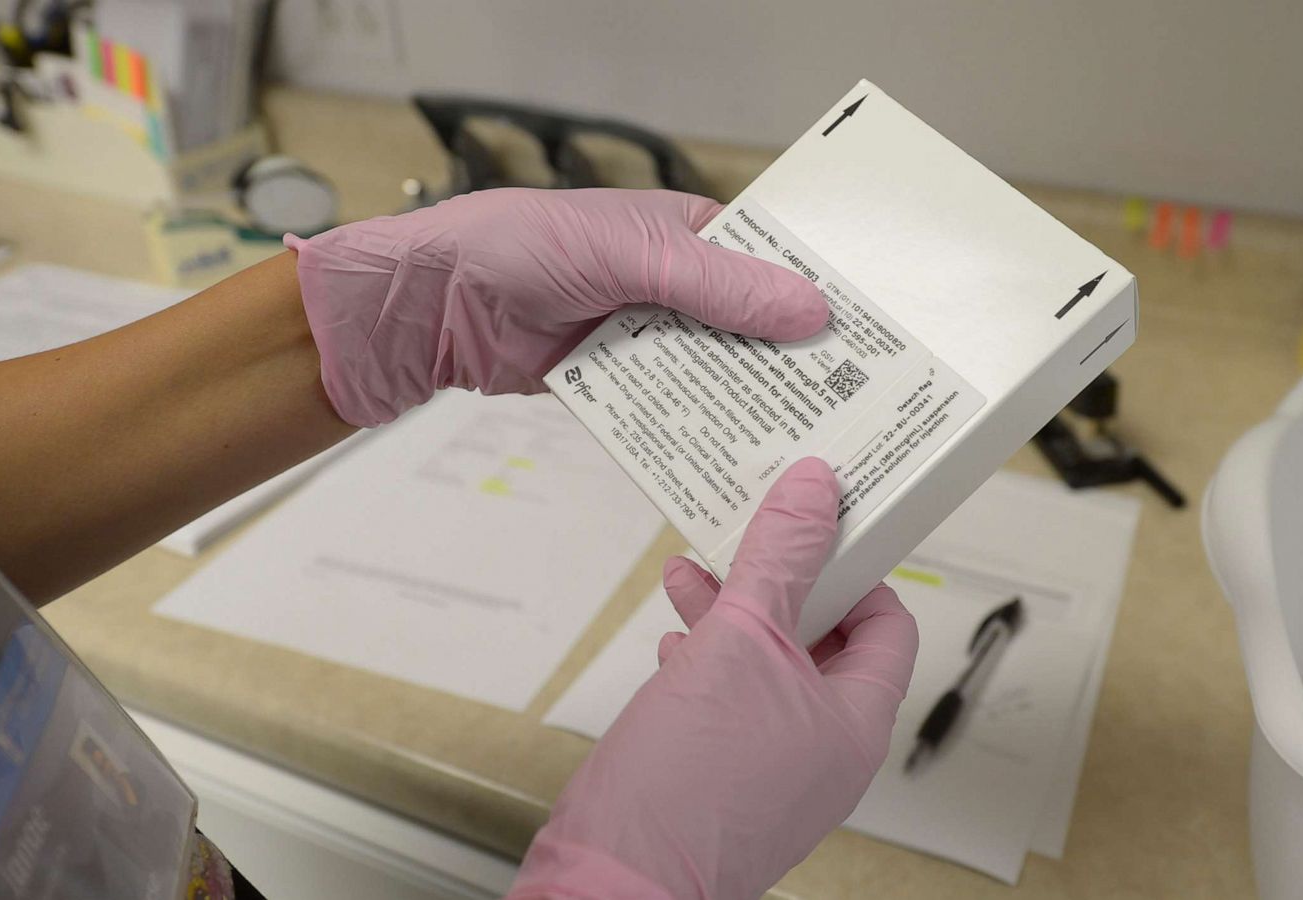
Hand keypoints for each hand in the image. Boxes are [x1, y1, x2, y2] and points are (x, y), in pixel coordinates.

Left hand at [288, 188, 827, 426]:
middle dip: (792, 360)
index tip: (869, 335)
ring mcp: (648, 337)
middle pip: (752, 325)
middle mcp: (677, 284)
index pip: (771, 261)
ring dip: (751, 401)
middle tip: (856, 401)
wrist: (434, 306)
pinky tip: (742, 458)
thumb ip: (717, 287)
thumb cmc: (523, 247)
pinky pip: (672, 408)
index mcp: (688, 233)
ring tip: (814, 439)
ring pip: (717, 372)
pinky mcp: (620, 383)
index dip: (815, 294)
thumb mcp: (632, 254)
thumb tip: (809, 310)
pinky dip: (700, 429)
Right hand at [508, 458, 917, 899]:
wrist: (615, 880)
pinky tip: (676, 641)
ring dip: (735, 615)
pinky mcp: (727, 779)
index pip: (888, 625)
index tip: (820, 528)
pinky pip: (734, 703)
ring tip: (693, 576)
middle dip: (779, 583)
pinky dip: (709, 661)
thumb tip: (813, 492)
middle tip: (753, 537)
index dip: (856, 568)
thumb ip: (778, 560)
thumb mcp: (740, 641)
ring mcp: (776, 769)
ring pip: (770, 669)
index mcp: (855, 723)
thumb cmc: (690, 786)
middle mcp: (825, 751)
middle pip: (823, 641)